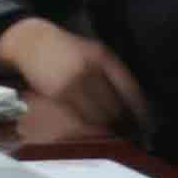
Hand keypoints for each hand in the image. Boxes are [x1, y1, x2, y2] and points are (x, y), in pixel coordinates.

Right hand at [0, 19, 149, 141]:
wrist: (32, 41)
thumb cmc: (65, 48)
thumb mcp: (93, 51)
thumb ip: (112, 73)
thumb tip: (132, 101)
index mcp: (104, 57)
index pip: (130, 89)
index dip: (140, 110)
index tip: (146, 122)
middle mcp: (92, 69)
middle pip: (116, 105)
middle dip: (127, 123)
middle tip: (135, 135)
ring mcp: (75, 82)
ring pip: (100, 115)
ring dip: (111, 128)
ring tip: (118, 135)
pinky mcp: (60, 93)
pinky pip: (82, 116)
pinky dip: (93, 126)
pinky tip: (98, 129)